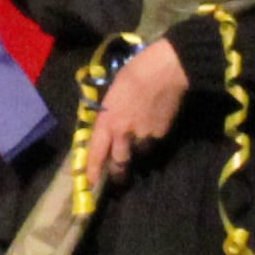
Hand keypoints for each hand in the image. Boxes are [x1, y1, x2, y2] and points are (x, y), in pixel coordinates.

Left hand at [83, 36, 193, 188]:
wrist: (165, 71)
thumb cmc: (134, 73)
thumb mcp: (113, 94)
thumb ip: (110, 114)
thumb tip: (110, 124)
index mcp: (107, 121)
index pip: (97, 151)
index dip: (93, 169)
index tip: (89, 183)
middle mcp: (123, 133)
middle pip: (119, 161)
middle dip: (118, 171)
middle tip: (119, 176)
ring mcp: (144, 135)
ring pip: (139, 153)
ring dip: (138, 151)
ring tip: (139, 142)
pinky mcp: (161, 133)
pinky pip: (154, 141)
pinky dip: (152, 138)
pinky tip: (154, 124)